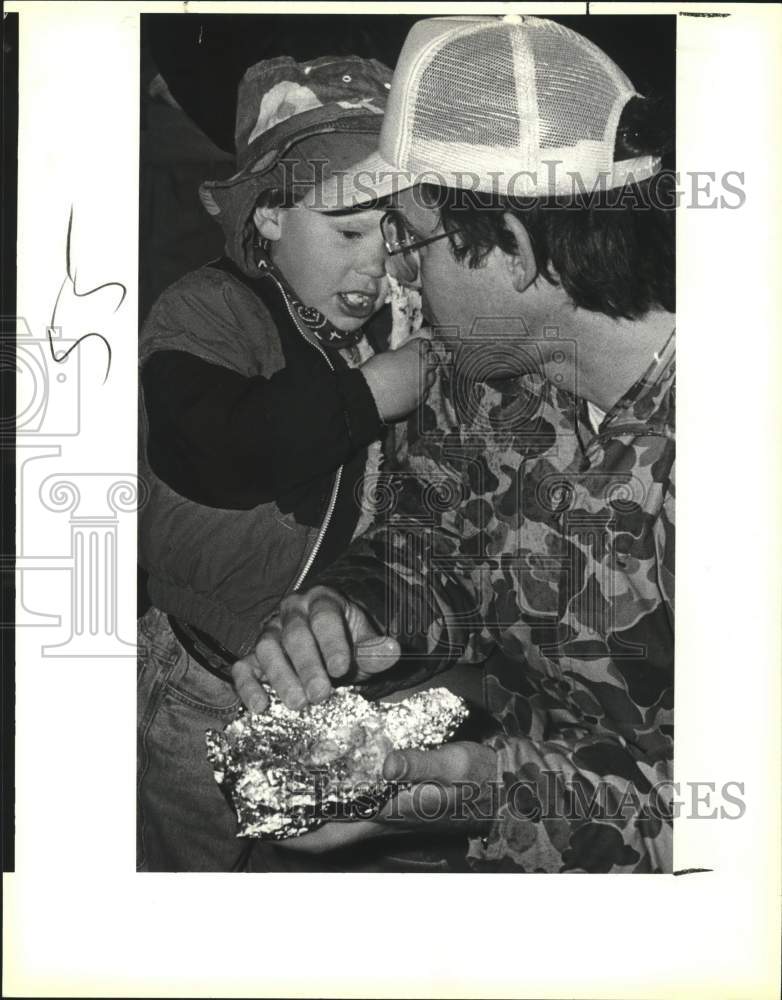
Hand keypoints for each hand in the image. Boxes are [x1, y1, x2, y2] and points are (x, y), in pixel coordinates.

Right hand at [231, 585, 400, 712]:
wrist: (328, 645)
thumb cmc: (346, 643)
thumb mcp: (364, 644)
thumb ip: (376, 650)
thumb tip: (393, 650)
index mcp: (322, 601)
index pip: (325, 618)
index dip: (332, 643)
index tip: (341, 669)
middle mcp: (291, 611)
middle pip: (295, 634)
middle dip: (308, 666)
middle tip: (320, 695)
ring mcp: (269, 631)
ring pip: (267, 648)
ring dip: (281, 677)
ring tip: (298, 703)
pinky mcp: (253, 655)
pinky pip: (243, 667)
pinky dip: (248, 687)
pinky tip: (260, 707)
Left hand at [278, 741, 498, 853]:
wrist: (510, 789)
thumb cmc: (483, 779)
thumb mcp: (455, 766)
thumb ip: (421, 764)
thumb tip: (385, 762)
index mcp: (389, 814)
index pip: (330, 832)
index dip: (294, 832)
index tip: (262, 821)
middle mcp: (383, 818)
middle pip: (326, 830)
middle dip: (293, 821)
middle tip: (264, 798)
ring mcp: (391, 813)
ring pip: (339, 817)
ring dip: (312, 806)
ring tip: (286, 779)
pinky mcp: (401, 802)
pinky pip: (358, 804)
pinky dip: (337, 793)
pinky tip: (330, 770)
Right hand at [360, 336, 435, 422]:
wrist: (368, 396)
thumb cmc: (372, 375)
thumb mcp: (385, 355)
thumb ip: (399, 354)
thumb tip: (402, 356)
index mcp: (413, 351)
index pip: (425, 344)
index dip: (420, 346)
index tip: (418, 348)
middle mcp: (422, 367)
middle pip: (433, 360)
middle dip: (427, 359)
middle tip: (419, 361)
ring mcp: (422, 384)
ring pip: (432, 377)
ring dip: (426, 375)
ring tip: (415, 377)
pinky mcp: (419, 399)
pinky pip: (425, 392)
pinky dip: (421, 390)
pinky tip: (411, 390)